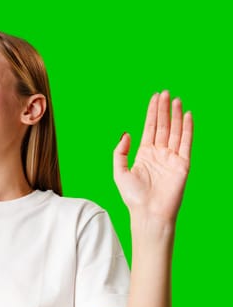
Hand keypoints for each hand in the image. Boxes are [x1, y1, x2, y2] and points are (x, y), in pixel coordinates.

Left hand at [113, 90, 192, 225]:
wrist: (148, 213)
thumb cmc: (133, 197)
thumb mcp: (119, 172)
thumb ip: (120, 152)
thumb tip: (126, 133)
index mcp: (144, 154)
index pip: (150, 128)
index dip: (152, 112)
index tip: (155, 97)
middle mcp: (159, 154)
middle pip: (162, 126)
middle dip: (163, 109)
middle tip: (166, 92)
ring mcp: (171, 158)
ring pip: (175, 131)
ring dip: (176, 115)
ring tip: (176, 99)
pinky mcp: (182, 164)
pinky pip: (186, 143)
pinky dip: (187, 128)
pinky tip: (187, 115)